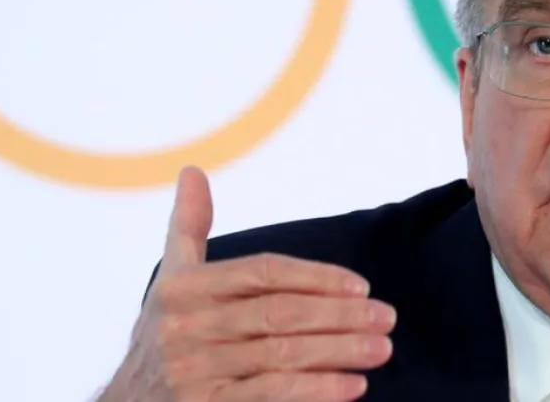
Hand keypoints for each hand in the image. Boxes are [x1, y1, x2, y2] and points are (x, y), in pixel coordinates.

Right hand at [96, 166, 395, 401]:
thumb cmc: (163, 336)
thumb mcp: (171, 280)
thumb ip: (188, 227)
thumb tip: (192, 170)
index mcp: (183, 288)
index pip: (263, 273)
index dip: (316, 277)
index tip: (361, 286)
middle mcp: (184, 329)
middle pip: (279, 315)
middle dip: (340, 316)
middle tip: (386, 317)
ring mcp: (194, 374)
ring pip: (281, 356)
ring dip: (339, 352)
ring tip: (380, 349)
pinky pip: (271, 396)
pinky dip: (316, 391)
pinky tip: (351, 386)